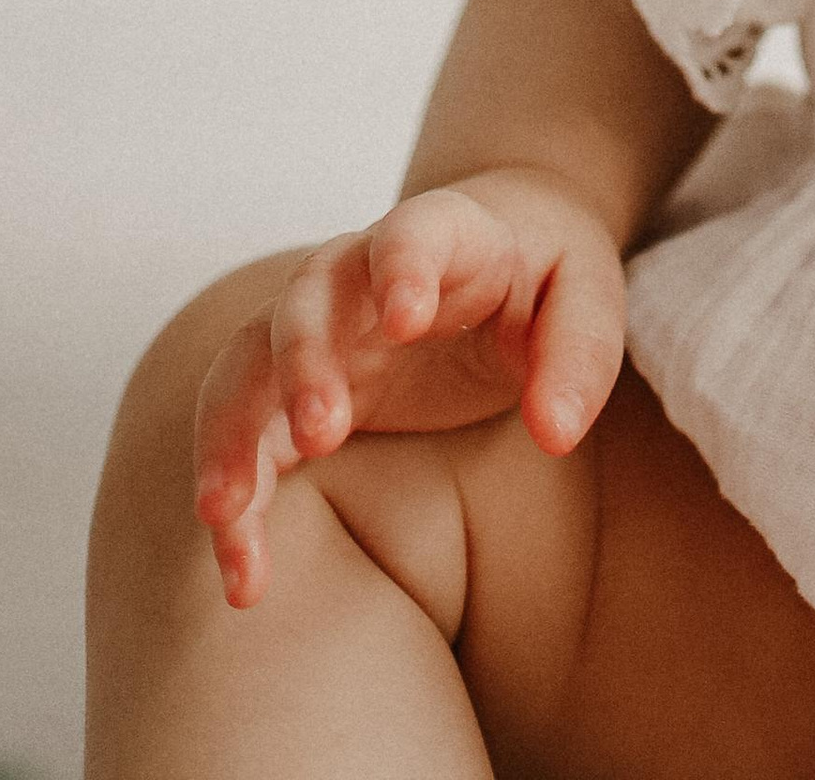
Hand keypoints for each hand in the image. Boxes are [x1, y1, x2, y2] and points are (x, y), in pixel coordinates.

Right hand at [190, 167, 628, 607]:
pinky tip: (244, 580)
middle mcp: (358, 278)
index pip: (412, 234)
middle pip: (305, 299)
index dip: (402, 266)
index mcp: (442, 235)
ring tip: (228, 513)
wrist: (497, 254)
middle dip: (302, 362)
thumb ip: (578, 353)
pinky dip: (234, 505)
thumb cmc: (542, 274)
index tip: (404, 317)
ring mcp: (319, 335)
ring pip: (246, 367)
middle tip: (318, 434)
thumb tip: (554, 432)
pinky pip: (244, 440)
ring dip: (231, 434)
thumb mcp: (586, 295)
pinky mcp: (296, 395)